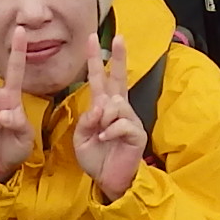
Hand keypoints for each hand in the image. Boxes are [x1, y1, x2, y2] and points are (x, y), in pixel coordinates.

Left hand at [70, 33, 148, 202]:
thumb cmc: (96, 158)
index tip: (94, 39)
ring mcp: (130, 120)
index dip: (96, 60)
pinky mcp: (137, 133)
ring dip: (104, 118)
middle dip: (119, 58)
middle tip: (120, 37)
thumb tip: (100, 107)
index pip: (100, 79)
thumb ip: (87, 119)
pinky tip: (107, 140)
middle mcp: (119, 110)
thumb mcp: (82, 137)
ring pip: (115, 104)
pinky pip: (121, 123)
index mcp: (103, 108)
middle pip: (119, 79)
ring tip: (101, 134)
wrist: (109, 181)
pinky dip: (110, 131)